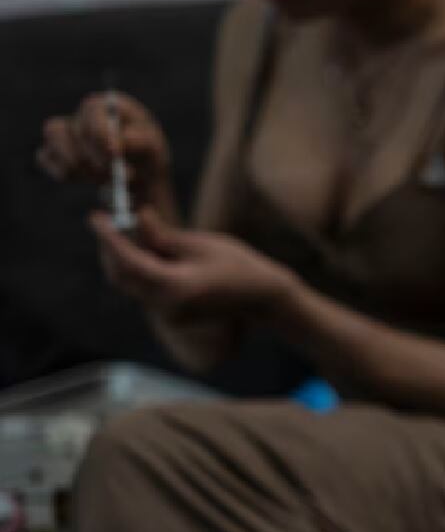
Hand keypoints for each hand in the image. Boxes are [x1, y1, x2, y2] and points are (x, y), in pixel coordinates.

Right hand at [39, 91, 174, 215]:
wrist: (141, 178)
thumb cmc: (148, 159)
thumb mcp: (153, 149)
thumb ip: (137, 143)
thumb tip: (113, 148)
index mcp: (110, 105)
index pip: (93, 109)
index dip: (100, 133)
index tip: (114, 154)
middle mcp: (85, 113)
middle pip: (75, 130)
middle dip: (94, 158)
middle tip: (113, 175)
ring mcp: (67, 129)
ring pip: (53, 139)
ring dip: (78, 166)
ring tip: (103, 178)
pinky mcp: (53, 149)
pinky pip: (45, 157)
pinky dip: (66, 173)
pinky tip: (87, 179)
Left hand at [90, 207, 296, 318]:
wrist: (262, 297)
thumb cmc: (238, 265)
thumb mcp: (200, 243)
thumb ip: (163, 234)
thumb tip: (136, 216)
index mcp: (175, 287)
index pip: (129, 261)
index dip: (108, 237)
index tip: (95, 216)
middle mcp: (166, 306)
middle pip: (122, 277)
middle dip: (110, 249)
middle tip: (108, 222)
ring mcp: (167, 314)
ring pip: (130, 285)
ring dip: (123, 259)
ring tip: (128, 231)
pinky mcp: (171, 314)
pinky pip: (144, 290)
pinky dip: (139, 269)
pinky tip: (147, 250)